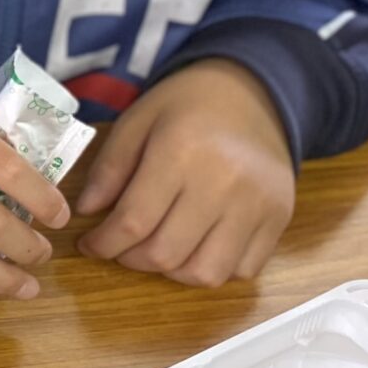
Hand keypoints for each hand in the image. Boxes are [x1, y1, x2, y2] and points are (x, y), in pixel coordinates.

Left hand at [75, 61, 294, 285]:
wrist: (254, 94)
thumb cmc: (186, 106)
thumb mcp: (136, 121)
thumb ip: (108, 168)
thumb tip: (87, 212)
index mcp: (181, 152)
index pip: (134, 221)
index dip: (103, 243)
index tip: (90, 245)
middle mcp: (224, 183)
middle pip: (166, 253)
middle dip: (131, 260)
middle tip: (120, 248)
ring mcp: (258, 205)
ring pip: (206, 273)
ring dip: (171, 272)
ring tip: (156, 250)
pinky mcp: (280, 218)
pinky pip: (242, 270)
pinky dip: (212, 269)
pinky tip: (194, 246)